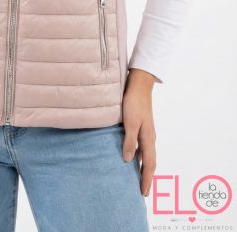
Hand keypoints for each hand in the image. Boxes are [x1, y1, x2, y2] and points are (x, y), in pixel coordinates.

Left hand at [122, 68, 156, 196]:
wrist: (139, 85)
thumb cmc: (134, 103)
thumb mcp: (130, 122)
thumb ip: (129, 141)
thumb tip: (128, 160)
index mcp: (148, 138)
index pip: (149, 164)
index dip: (146, 179)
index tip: (144, 193)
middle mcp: (149, 137)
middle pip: (150, 162)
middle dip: (147, 177)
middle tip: (143, 191)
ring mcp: (147, 132)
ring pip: (147, 154)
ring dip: (144, 167)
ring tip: (138, 178)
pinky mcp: (142, 126)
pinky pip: (142, 146)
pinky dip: (140, 156)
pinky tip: (133, 156)